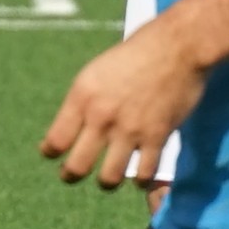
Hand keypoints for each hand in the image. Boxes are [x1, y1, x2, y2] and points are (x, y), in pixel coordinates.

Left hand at [42, 12, 206, 188]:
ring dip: (106, 182)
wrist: (178, 46)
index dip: (50, 153)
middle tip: (71, 175)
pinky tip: (138, 177)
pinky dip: (140, 181)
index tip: (54, 155)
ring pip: (109, 178)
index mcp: (81, 97)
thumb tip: (72, 130)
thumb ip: (84, 102)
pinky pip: (144, 173)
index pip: (55, 141)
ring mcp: (130, 129)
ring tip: (108, 179)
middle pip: (76, 167)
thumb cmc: (136, 55)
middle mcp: (101, 117)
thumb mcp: (96, 73)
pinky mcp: (158, 136)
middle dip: (70, 176)